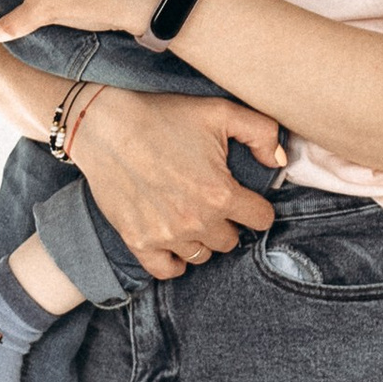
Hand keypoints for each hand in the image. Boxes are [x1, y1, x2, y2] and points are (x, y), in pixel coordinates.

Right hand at [69, 88, 280, 276]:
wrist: (105, 125)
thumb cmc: (163, 116)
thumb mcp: (220, 111)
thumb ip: (261, 132)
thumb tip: (278, 161)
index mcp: (221, 193)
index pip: (261, 219)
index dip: (257, 207)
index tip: (246, 199)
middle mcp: (197, 221)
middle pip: (231, 240)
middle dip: (228, 222)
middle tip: (214, 203)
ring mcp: (166, 235)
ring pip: (202, 255)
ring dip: (202, 238)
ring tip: (192, 216)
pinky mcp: (138, 241)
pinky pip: (167, 270)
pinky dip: (175, 261)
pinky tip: (176, 243)